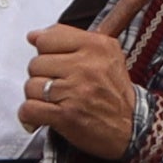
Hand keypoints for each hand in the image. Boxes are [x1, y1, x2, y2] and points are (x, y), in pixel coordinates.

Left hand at [19, 21, 146, 162]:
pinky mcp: (66, 116)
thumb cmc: (115, 93)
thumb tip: (34, 36)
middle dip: (42, 77)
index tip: (55, 64)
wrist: (133, 127)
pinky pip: (29, 108)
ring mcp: (75, 91)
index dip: (47, 53)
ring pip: (31, 86)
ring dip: (37, 97)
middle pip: (36, 63)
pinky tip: (41, 116)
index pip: (48, 39)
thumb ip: (69, 39)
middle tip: (58, 87)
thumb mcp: (105, 55)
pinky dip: (30, 115)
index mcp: (96, 46)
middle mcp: (86, 66)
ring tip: (53, 102)